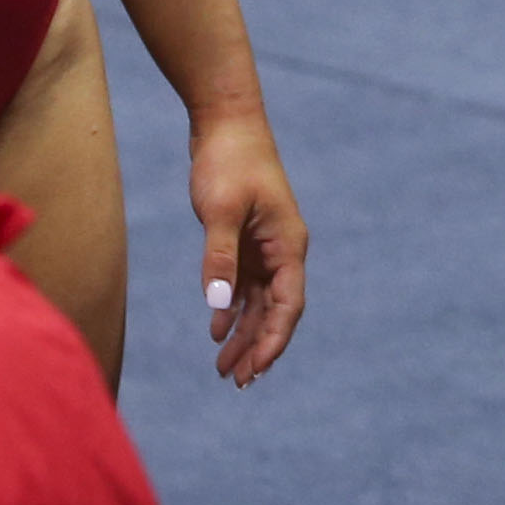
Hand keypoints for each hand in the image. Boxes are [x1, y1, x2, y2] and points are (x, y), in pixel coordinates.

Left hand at [188, 111, 308, 385]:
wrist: (225, 122)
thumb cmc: (228, 161)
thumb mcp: (220, 211)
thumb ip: (219, 258)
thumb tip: (217, 305)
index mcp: (288, 245)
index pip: (288, 306)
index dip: (273, 342)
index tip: (254, 371)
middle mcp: (282, 250)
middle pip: (276, 311)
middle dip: (257, 347)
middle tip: (236, 381)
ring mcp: (265, 246)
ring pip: (259, 302)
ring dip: (244, 334)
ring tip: (224, 368)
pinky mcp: (246, 239)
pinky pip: (243, 285)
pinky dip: (231, 309)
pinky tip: (216, 330)